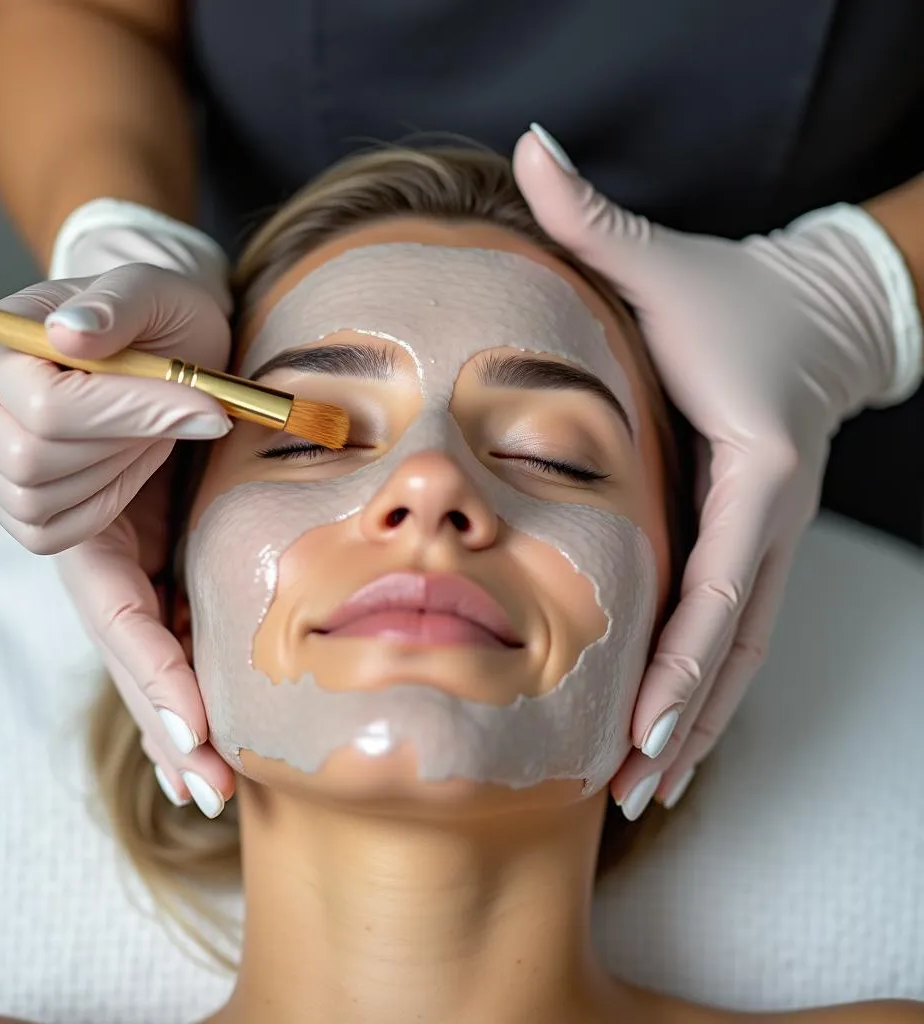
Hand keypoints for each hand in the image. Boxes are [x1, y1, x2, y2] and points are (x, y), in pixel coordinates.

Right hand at [0, 259, 236, 812]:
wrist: (167, 331)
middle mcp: (18, 469)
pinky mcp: (104, 551)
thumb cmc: (156, 305)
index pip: (48, 436)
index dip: (125, 437)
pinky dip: (156, 703)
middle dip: (155, 631)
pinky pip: (120, 633)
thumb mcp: (146, 289)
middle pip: (65, 540)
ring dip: (164, 672)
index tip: (213, 456)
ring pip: (103, 608)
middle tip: (212, 765)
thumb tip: (67, 340)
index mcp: (10, 393)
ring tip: (211, 775)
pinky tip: (191, 774)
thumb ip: (110, 304)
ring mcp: (60, 520)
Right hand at [0, 265, 230, 553]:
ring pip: (40, 502)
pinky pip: (48, 533)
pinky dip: (102, 505)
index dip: (132, 414)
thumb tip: (72, 331)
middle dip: (123, 443)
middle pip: (33, 461)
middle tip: (175, 412)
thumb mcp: (152, 291)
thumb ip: (116, 305)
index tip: (205, 406)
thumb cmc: (153, 316)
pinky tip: (127, 462)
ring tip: (147, 430)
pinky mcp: (8, 501)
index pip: (46, 408)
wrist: (156, 344)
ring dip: (115, 473)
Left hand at [514, 125, 914, 816]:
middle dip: (686, 720)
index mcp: (752, 465)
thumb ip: (593, 216)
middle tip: (629, 791)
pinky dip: (701, 696)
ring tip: (641, 796)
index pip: (724, 574)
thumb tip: (528, 144)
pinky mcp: (753, 555)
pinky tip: (660, 741)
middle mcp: (769, 521)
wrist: (805, 316)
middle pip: (734, 642)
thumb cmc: (725, 300)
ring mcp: (768, 546)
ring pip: (737, 657)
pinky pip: (730, 639)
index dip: (687, 652)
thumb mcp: (662, 262)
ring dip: (693, 728)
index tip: (645, 720)